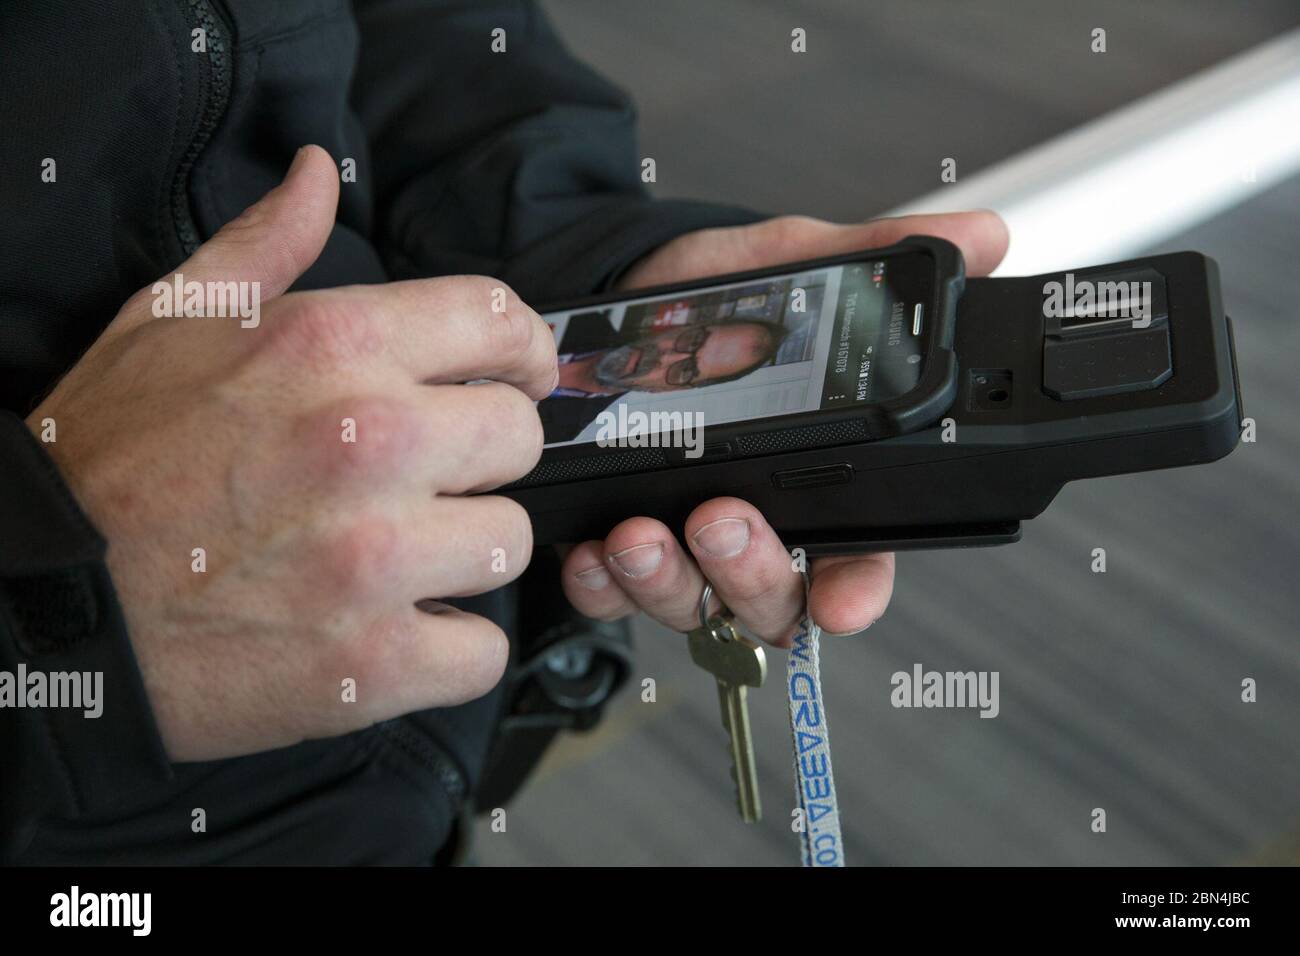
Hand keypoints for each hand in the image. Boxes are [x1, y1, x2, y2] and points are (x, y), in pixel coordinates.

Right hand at [28, 146, 556, 759]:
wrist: (37, 604)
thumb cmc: (108, 460)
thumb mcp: (168, 323)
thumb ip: (265, 246)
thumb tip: (318, 173)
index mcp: (331, 345)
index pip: (497, 321)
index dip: (520, 352)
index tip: (516, 378)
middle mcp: (368, 440)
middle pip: (518, 438)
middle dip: (479, 460)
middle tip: (423, 482)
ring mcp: (375, 557)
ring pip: (509, 544)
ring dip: (461, 557)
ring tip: (395, 562)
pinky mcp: (371, 661)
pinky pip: (481, 654)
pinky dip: (446, 653)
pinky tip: (392, 632)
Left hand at [560, 211, 1007, 643]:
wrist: (615, 286)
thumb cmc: (711, 294)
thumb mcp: (794, 265)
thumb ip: (879, 260)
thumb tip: (981, 237)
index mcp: (821, 483)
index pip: (856, 560)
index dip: (855, 592)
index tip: (842, 603)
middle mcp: (758, 526)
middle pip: (773, 599)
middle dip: (749, 575)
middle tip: (723, 519)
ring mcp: (686, 545)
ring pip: (691, 606)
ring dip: (666, 581)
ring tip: (640, 531)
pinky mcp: (618, 545)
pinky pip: (611, 597)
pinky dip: (601, 585)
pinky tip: (590, 549)